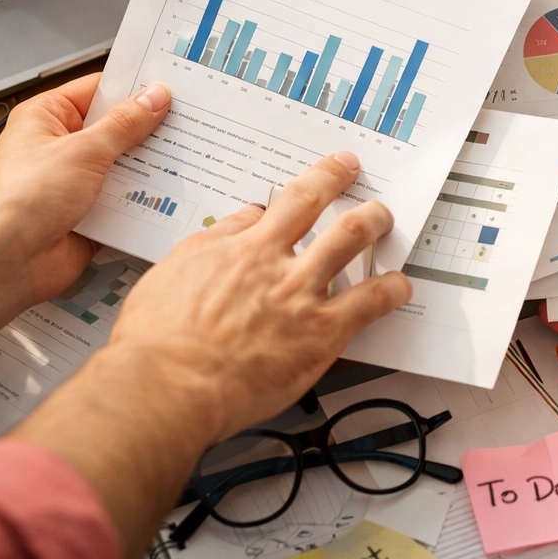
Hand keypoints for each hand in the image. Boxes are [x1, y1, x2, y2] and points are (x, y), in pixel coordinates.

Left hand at [0, 75, 171, 346]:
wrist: (3, 263)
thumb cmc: (21, 201)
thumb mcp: (82, 151)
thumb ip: (124, 125)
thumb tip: (154, 98)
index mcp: (47, 118)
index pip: (98, 90)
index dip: (134, 88)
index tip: (172, 86)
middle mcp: (60, 147)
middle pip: (115, 129)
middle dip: (149, 130)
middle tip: (190, 122)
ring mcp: (74, 182)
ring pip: (123, 166)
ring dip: (149, 167)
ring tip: (190, 155)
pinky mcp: (88, 214)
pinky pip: (124, 200)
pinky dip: (144, 199)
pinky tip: (173, 194)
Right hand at [105, 151, 412, 443]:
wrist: (167, 383)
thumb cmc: (158, 340)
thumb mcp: (172, 272)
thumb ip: (211, 244)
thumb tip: (238, 222)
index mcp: (240, 247)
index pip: (282, 203)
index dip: (310, 183)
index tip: (323, 176)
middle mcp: (276, 262)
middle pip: (319, 207)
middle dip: (343, 186)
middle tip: (356, 178)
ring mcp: (303, 294)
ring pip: (352, 240)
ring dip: (374, 223)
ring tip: (384, 220)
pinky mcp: (322, 332)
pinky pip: (370, 302)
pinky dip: (391, 290)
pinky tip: (400, 287)